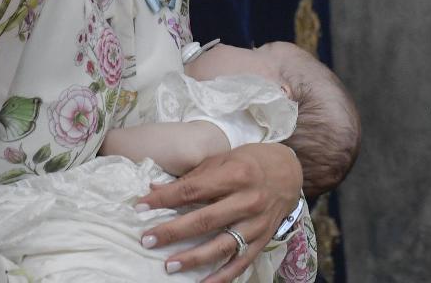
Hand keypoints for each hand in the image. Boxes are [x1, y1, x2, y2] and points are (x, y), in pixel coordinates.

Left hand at [136, 142, 301, 281]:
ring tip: (169, 265)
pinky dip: (222, 277)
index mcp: (236, 174)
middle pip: (204, 220)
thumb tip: (155, 188)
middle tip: (147, 239)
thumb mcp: (223, 159)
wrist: (290, 171)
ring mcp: (257, 222)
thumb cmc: (251, 161)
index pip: (193, 190)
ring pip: (222, 245)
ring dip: (193, 258)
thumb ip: (192, 177)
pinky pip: (241, 262)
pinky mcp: (263, 239)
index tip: (140, 206)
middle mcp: (248, 200)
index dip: (164, 199)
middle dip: (172, 231)